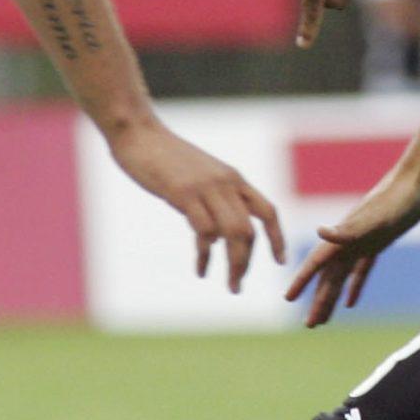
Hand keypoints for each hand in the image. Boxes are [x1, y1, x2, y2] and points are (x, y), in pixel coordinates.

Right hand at [108, 120, 285, 291]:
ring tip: (231, 285)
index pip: (268, 211)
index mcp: (234, 179)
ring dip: (235, 264)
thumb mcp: (201, 176)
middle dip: (248, 262)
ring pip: (234, 233)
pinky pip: (205, 231)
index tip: (281, 262)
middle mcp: (226, 183)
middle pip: (250, 230)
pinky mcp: (183, 193)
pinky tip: (201, 267)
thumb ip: (215, 199)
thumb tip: (219, 234)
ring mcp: (206, 188)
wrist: (139, 134)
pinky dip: (206, 255)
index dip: (278, 238)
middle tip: (238, 285)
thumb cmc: (165, 157)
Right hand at [284, 175, 419, 326]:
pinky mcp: (377, 244)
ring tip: (323, 320)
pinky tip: (350, 303)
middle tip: (309, 325)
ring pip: (341, 277)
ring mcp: (361, 243)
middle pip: (328, 277)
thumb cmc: (395, 200)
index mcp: (342, 237)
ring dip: (332, 297)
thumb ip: (347, 229)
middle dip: (318, 300)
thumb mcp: (374, 218)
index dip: (302, 281)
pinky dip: (354, 287)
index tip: (289, 298)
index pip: (317, 264)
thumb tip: (320, 232)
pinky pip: (361, 270)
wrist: (417, 185)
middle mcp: (347, 241)